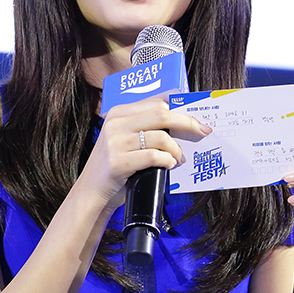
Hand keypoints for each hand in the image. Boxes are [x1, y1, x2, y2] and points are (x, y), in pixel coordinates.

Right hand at [80, 96, 211, 214]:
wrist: (91, 191)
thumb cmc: (116, 165)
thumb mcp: (125, 139)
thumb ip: (146, 127)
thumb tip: (182, 123)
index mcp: (119, 112)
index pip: (156, 101)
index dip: (180, 107)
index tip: (196, 116)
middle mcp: (116, 122)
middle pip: (162, 113)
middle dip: (187, 122)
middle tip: (202, 132)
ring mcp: (115, 142)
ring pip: (161, 137)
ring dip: (176, 149)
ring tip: (179, 158)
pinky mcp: (118, 161)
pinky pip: (153, 156)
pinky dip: (167, 161)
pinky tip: (169, 165)